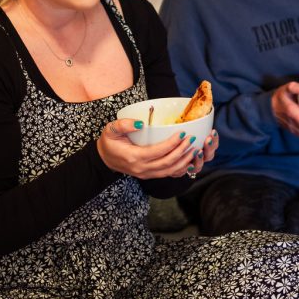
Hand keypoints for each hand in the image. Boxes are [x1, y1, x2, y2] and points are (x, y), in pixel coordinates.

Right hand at [97, 119, 217, 179]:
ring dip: (184, 161)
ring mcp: (146, 174)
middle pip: (167, 162)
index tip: (182, 133)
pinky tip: (188, 160)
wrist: (104, 159)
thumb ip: (123, 124)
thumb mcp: (110, 130)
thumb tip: (141, 124)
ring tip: (194, 149)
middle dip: (182, 151)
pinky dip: (180, 168)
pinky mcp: (149, 175)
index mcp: (134, 157)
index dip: (172, 143)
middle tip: (192, 139)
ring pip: (170, 171)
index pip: (158, 151)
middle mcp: (142, 168)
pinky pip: (168, 174)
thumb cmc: (109, 142)